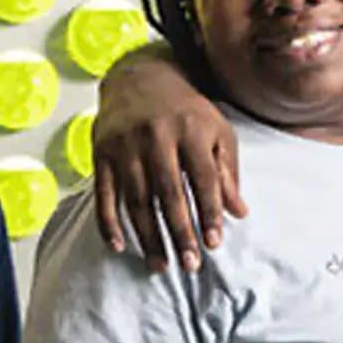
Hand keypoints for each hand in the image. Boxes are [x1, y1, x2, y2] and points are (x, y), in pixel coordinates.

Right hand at [92, 45, 247, 271]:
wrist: (141, 78)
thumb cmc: (187, 111)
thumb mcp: (217, 131)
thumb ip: (227, 172)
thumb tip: (239, 213)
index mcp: (192, 130)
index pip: (203, 178)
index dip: (209, 212)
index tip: (214, 242)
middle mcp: (157, 138)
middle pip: (169, 193)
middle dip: (180, 232)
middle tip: (190, 264)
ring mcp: (126, 147)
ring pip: (137, 200)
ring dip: (149, 236)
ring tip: (162, 265)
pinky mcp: (102, 154)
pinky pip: (104, 195)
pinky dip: (109, 224)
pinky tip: (120, 247)